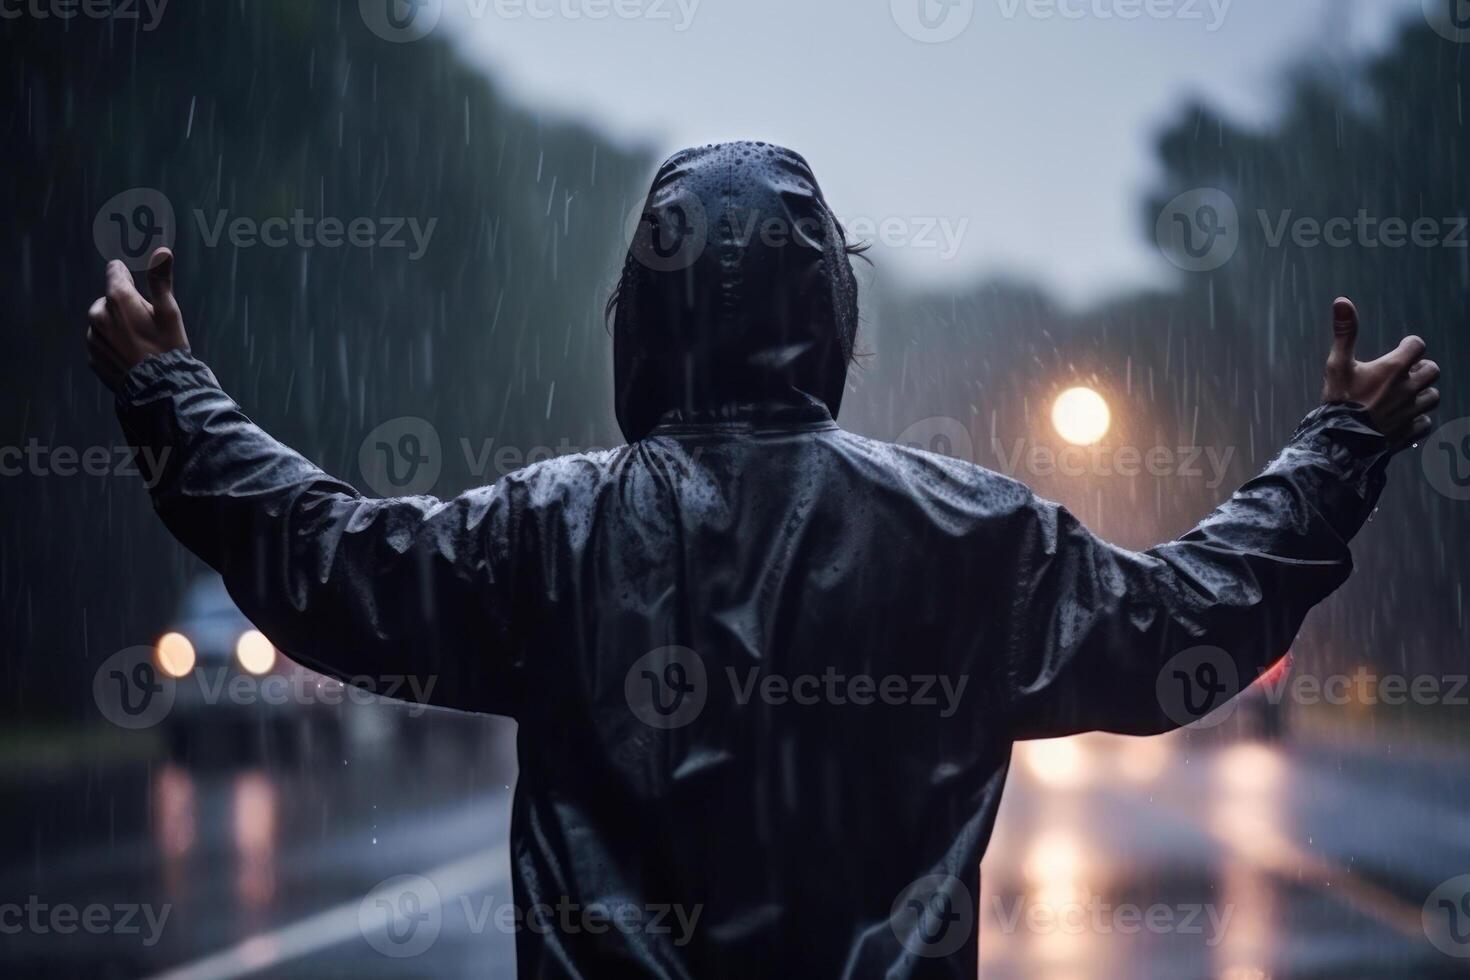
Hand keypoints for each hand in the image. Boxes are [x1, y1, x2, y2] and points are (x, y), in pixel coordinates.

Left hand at [86, 247, 189, 391]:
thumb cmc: (168, 348)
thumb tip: (163, 251)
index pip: (114, 271)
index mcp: (117, 298)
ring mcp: (92, 337)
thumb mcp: (170, 312)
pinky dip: (114, 345)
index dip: (129, 277)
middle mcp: (98, 314)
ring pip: (104, 321)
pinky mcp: (93, 357)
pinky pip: (102, 342)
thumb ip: (160, 280)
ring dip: (118, 326)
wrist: (159, 390)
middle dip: (125, 306)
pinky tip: (132, 356)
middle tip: (148, 326)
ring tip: (141, 344)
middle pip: (110, 299)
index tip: (141, 290)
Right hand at [1321, 297, 1438, 451]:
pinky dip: (1417, 419)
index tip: (1401, 349)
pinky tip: (1403, 418)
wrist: (1340, 442)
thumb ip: (1345, 332)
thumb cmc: (1339, 401)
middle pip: (1432, 370)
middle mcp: (1408, 388)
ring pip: (1432, 396)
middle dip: (1421, 369)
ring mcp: (1411, 411)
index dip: (1410, 345)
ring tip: (1406, 395)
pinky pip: (1424, 422)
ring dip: (1422, 393)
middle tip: (1405, 372)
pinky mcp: (1409, 431)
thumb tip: (1342, 301)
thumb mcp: (1337, 365)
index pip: (1418, 345)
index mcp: (1393, 369)